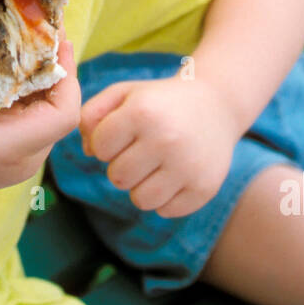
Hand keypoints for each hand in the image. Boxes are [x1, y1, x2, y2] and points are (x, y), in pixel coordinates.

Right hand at [0, 10, 80, 215]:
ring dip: (46, 76)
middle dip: (57, 68)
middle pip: (61, 108)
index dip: (67, 75)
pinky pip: (36, 116)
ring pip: (51, 111)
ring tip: (36, 38)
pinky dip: (32, 89)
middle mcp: (28, 157)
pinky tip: (21, 64)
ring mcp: (25, 158)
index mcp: (12, 148)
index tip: (57, 40)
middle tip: (46, 28)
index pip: (64, 113)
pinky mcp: (17, 153)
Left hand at [79, 72, 235, 218]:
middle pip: (117, 178)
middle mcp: (166, 139)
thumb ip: (91, 114)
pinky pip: (166, 211)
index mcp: (143, 112)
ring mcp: (188, 166)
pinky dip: (165, 198)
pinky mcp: (205, 187)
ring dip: (141, 186)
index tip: (123, 134)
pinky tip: (174, 175)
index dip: (106, 143)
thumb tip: (87, 151)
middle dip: (122, 166)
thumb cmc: (159, 101)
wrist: (216, 104)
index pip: (100, 148)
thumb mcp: (124, 93)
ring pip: (140, 200)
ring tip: (154, 166)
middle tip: (140, 151)